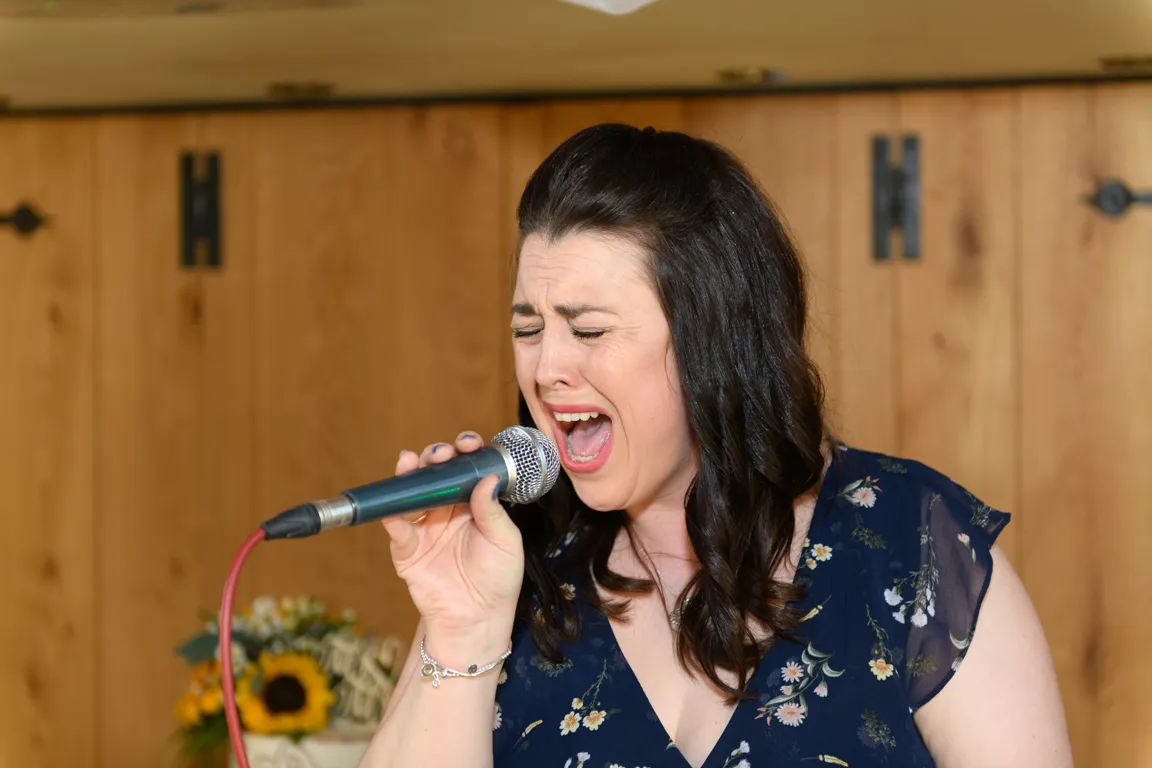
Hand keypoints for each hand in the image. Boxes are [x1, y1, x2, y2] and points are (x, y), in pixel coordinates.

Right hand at [380, 431, 523, 645]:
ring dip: (409, 475)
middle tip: (441, 454)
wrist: (477, 618)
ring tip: (410, 462)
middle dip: (436, 457)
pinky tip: (394, 507)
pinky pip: (397, 529)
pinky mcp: (407, 550)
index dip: (466, 452)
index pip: (466, 469)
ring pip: (412, 493)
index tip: (469, 444)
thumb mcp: (506, 542)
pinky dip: (391, 516)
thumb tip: (486, 478)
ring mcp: (425, 528)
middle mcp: (447, 510)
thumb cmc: (498, 579)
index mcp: (473, 504)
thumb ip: (493, 511)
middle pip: (436, 475)